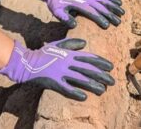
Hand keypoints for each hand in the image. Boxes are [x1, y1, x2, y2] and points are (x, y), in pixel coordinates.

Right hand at [0, 38, 114, 100]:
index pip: (88, 57)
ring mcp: (61, 73)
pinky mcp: (54, 82)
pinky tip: (85, 97)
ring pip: (80, 79)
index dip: (100, 62)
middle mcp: (67, 63)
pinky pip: (67, 89)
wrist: (27, 63)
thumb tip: (85, 43)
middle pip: (88, 69)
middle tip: (112, 81)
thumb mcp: (58, 44)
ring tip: (103, 90)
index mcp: (69, 54)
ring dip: (93, 85)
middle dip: (101, 75)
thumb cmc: (43, 53)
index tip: (110, 66)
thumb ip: (71, 43)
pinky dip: (76, 92)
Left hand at [38, 0, 124, 28]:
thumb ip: (64, 18)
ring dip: (114, 6)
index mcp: (78, 3)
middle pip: (100, 6)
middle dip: (110, 14)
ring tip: (122, 12)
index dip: (99, 18)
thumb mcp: (57, 11)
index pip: (91, 11)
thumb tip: (74, 25)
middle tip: (119, 22)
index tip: (107, 25)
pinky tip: (119, 1)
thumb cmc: (56, 3)